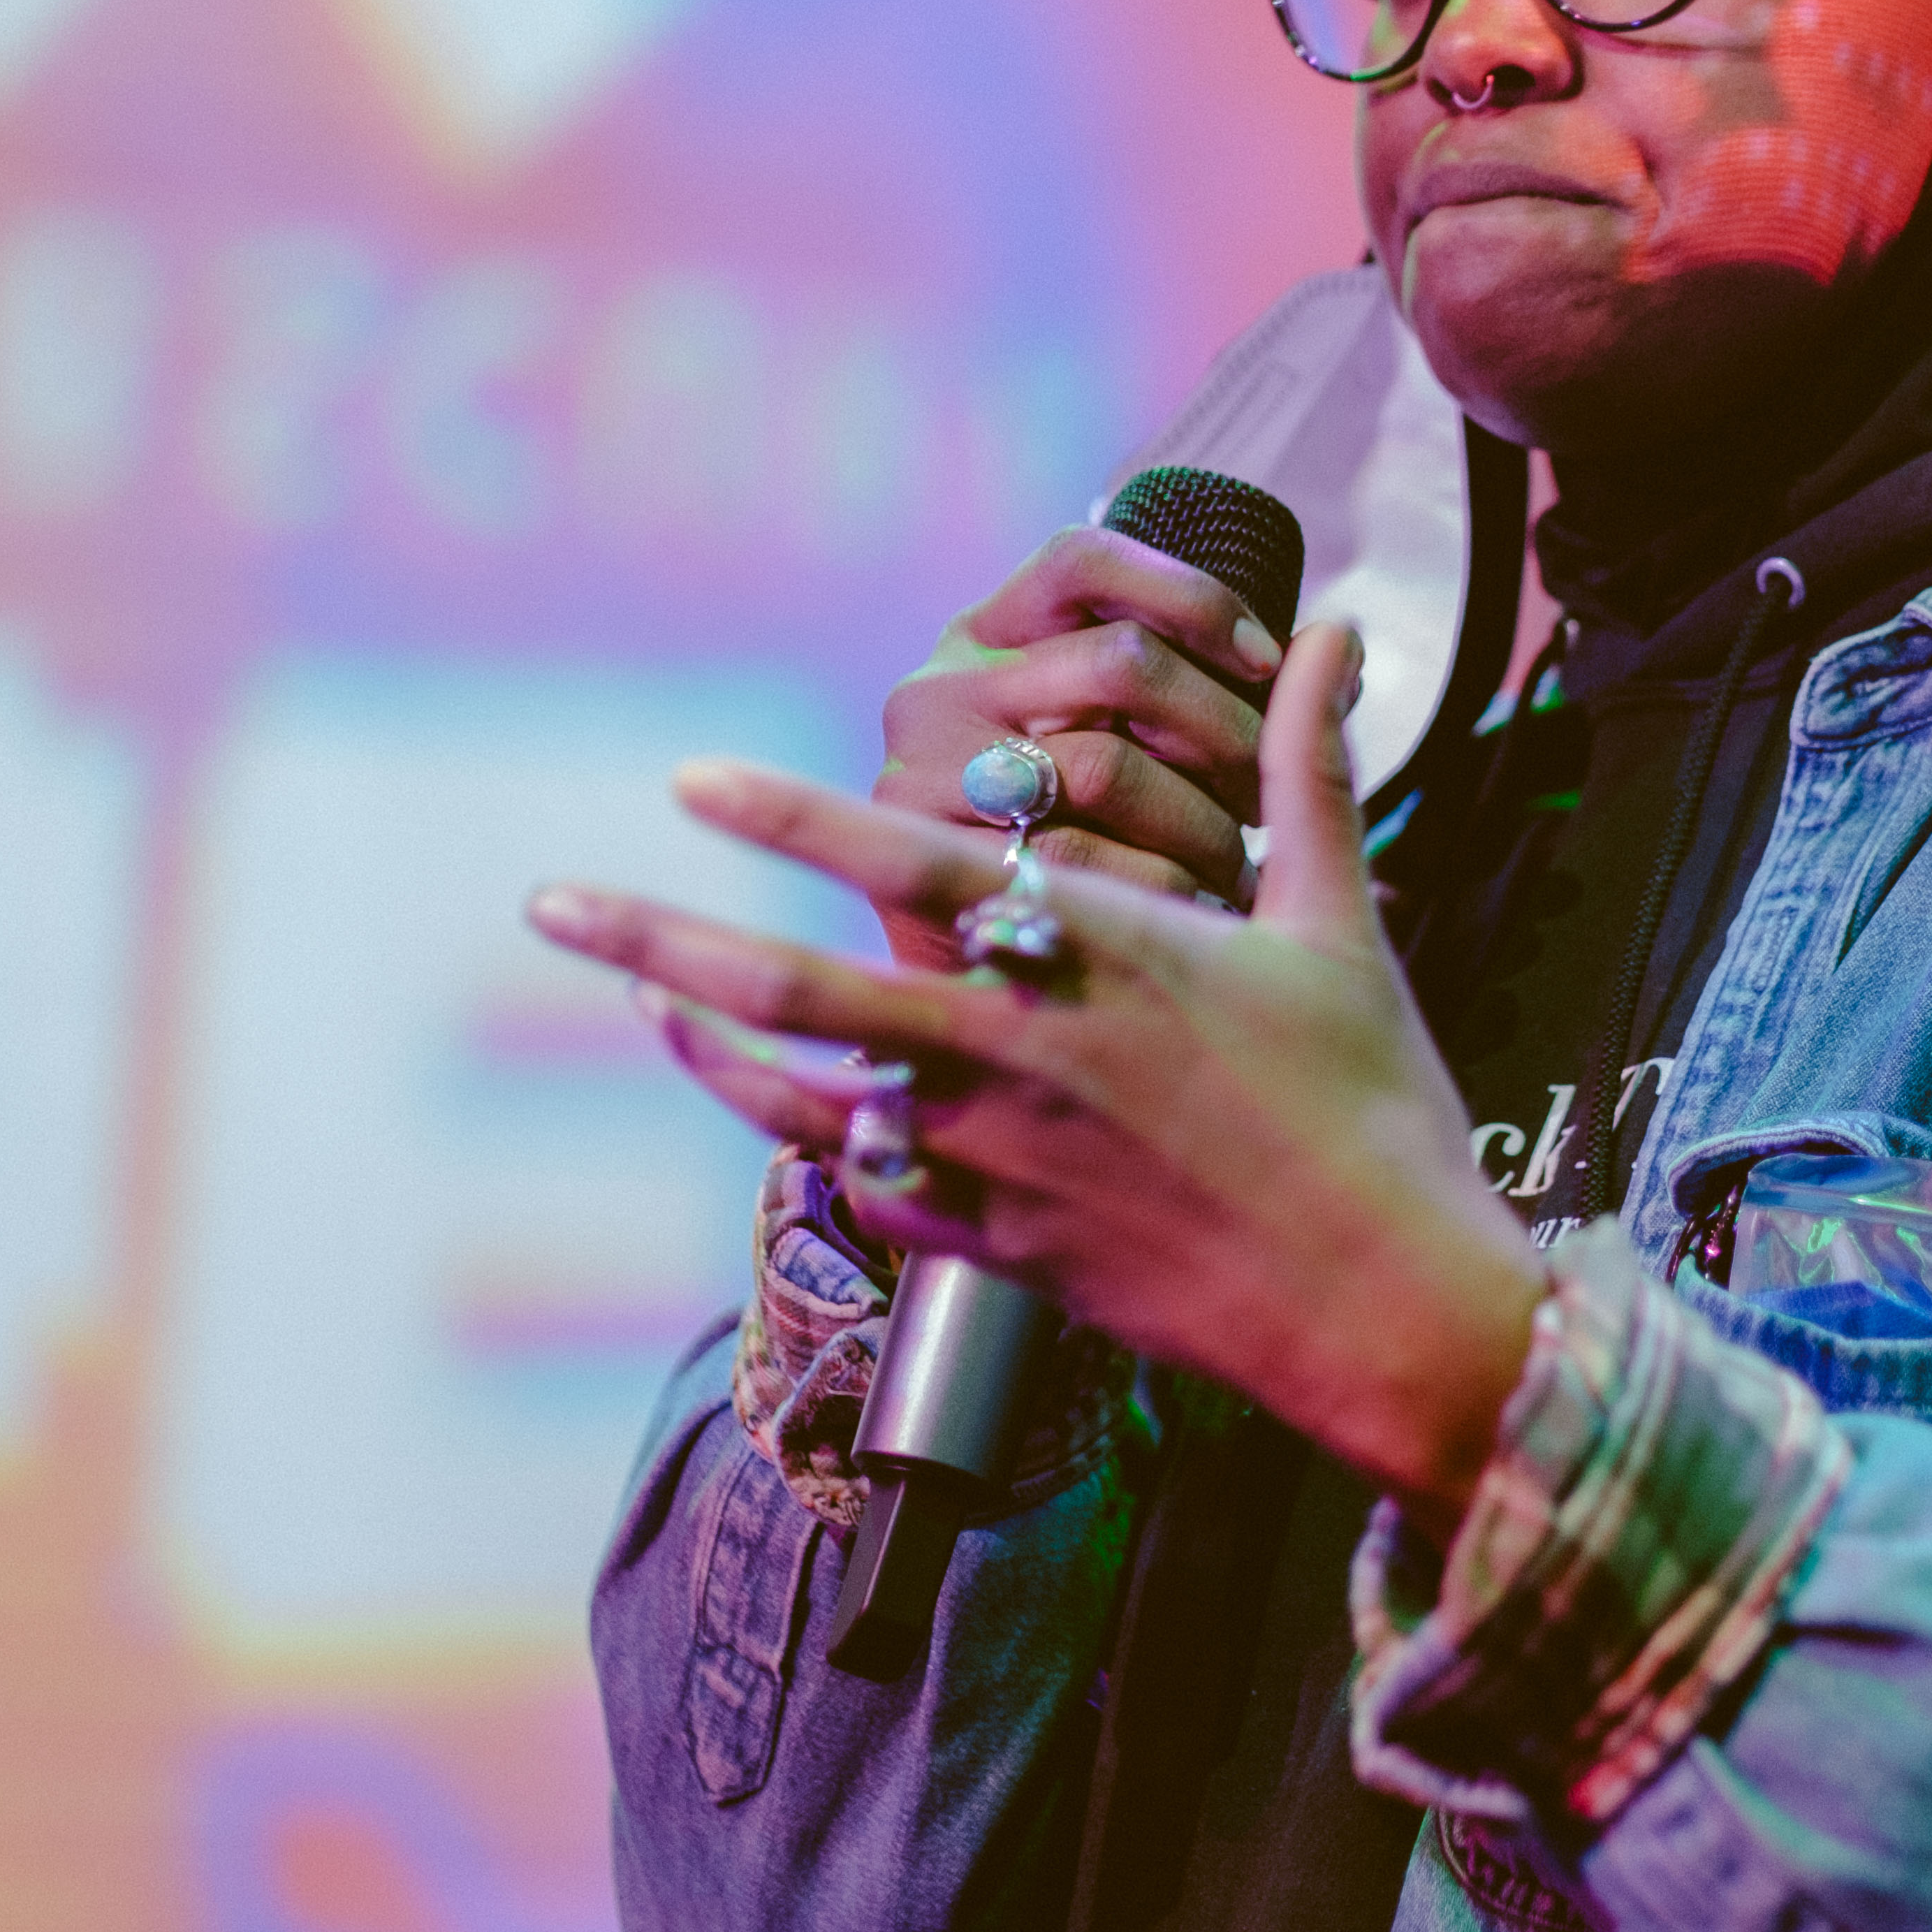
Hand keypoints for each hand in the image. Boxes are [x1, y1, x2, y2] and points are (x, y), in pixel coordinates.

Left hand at [525, 628, 1545, 1512]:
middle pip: (800, 987)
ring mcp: (997, 1159)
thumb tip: (1336, 631)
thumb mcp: (1340, 920)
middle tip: (548, 898)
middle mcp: (1021, 1051)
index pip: (913, 864)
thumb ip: (1311, 770)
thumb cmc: (1373, 1102)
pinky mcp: (999, 1248)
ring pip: (806, 1094)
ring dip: (707, 1037)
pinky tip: (772, 1102)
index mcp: (1101, 954)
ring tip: (631, 988)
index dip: (790, 817)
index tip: (687, 777)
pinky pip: (864, 1189)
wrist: (1383, 1300)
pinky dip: (805, 1139)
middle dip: (661, 935)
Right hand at [872, 525, 1288, 956]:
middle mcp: (940, 690)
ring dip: (1206, 822)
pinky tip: (1195, 905)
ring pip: (1110, 767)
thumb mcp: (1116, 741)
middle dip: (1226, 727)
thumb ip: (1206, 687)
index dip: (1192, 598)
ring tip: (1240, 862)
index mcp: (986, 636)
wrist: (974, 955)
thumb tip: (1340, 648)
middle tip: (1270, 792)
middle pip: (1123, 661)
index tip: (1270, 660)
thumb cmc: (1072, 833)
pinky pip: (1086, 861)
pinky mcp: (938, 863)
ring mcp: (924, 774)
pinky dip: (1165, 884)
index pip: (1084, 562)